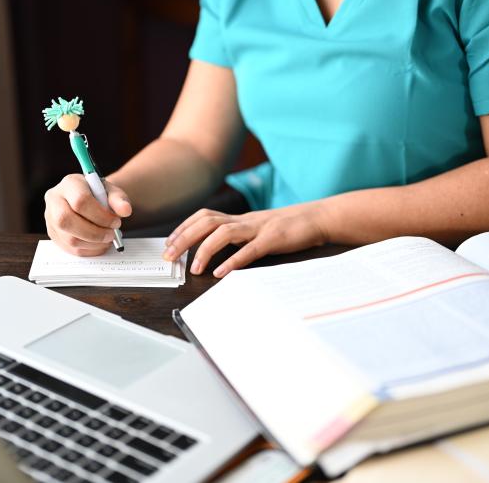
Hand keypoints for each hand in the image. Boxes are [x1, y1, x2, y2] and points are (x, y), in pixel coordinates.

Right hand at [44, 174, 131, 255]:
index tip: (116, 222)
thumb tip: (125, 210)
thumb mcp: (112, 192)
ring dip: (93, 243)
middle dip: (94, 233)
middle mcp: (55, 199)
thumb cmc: (101, 195)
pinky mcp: (53, 233)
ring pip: (69, 238)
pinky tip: (100, 245)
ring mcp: (50, 218)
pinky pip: (69, 249)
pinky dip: (89, 250)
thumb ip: (119, 200)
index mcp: (70, 183)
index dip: (100, 216)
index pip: (80, 201)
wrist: (91, 200)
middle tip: (112, 235)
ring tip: (107, 239)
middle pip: (67, 221)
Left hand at [163, 202, 328, 276]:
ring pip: (224, 232)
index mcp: (240, 218)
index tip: (169, 242)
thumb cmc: (289, 228)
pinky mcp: (274, 239)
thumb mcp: (259, 230)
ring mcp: (259, 228)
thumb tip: (218, 254)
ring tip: (193, 268)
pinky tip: (221, 273)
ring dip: (204, 250)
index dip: (184, 227)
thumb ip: (240, 238)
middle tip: (169, 256)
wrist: (319, 217)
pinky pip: (249, 249)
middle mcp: (245, 220)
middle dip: (184, 238)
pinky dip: (233, 261)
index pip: (204, 216)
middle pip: (207, 222)